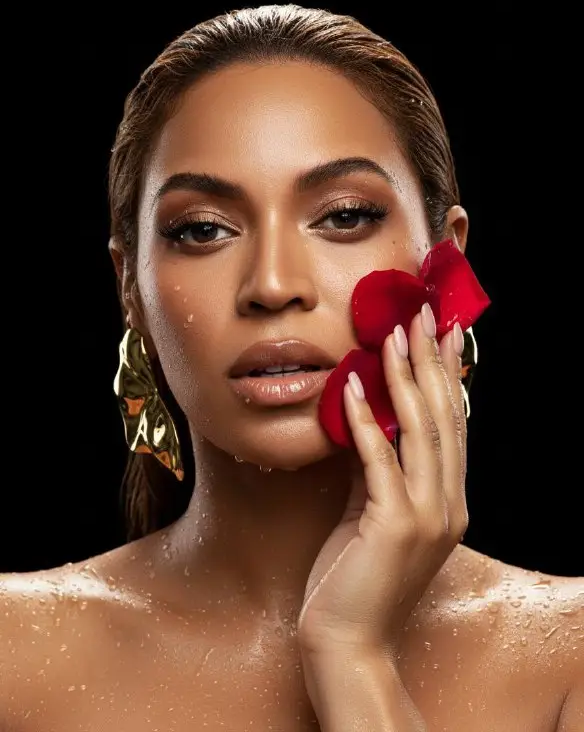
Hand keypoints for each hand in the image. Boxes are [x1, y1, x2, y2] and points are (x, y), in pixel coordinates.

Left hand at [297, 303, 468, 658]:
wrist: (346, 641)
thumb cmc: (355, 578)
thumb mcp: (373, 513)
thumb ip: (377, 471)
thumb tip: (367, 422)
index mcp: (449, 502)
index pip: (454, 426)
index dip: (448, 377)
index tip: (441, 335)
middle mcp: (448, 505)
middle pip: (445, 418)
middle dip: (433, 363)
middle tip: (422, 316)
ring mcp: (427, 516)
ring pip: (421, 431)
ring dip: (405, 377)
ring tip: (393, 335)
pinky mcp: (394, 525)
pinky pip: (379, 459)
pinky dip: (367, 419)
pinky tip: (354, 385)